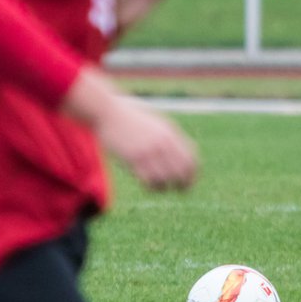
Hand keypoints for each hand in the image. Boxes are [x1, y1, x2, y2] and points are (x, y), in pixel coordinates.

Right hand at [64, 68, 196, 190]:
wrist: (107, 112)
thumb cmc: (129, 116)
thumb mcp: (155, 122)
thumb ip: (167, 136)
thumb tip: (178, 151)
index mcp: (170, 133)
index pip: (191, 158)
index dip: (193, 173)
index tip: (190, 180)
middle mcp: (163, 143)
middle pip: (182, 170)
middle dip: (184, 183)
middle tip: (180, 189)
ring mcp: (149, 151)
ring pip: (165, 178)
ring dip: (165, 186)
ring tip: (161, 187)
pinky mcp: (133, 158)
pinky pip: (148, 180)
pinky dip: (151, 186)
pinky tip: (148, 185)